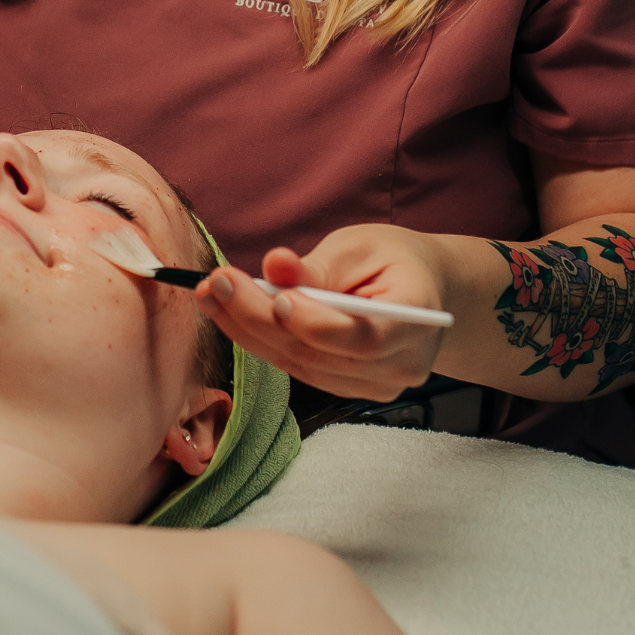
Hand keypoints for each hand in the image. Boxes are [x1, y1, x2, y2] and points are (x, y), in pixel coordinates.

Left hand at [195, 224, 450, 401]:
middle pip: (319, 354)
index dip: (314, 323)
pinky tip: (229, 313)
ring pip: (299, 365)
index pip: (362, 337)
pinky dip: (259, 340)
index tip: (275, 296)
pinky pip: (296, 368)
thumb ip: (319, 266)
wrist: (422, 290)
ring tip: (212, 294)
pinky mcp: (347, 387)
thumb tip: (274, 267)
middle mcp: (399, 364)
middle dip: (259, 318)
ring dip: (247, 330)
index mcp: (417, 319)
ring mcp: (374, 384)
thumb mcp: (361, 247)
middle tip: (216, 284)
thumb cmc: (393, 261)